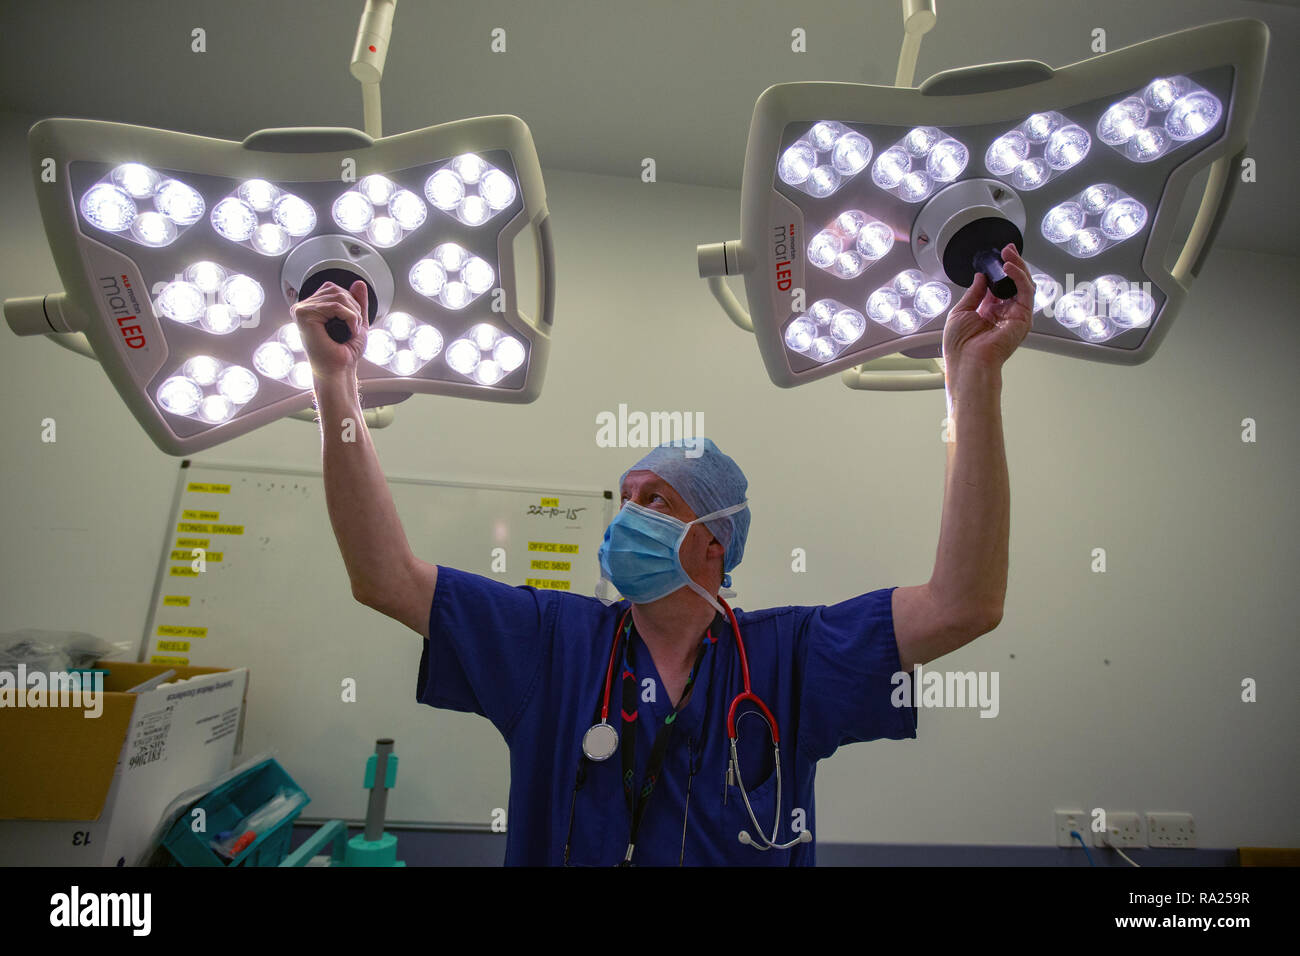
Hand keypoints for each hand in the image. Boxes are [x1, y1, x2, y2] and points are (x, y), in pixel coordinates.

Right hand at [291, 280, 368, 379]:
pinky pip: (335, 306)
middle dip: (353, 308)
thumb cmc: (345, 352)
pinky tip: (349, 331)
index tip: (352, 323)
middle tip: (353, 328)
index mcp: (312, 307)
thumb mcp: (356, 322)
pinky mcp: (303, 315)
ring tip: (350, 331)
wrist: (339, 370)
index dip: (351, 303)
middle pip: (336, 290)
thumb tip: (358, 283)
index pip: (334, 289)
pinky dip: (349, 317)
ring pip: (338, 297)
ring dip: (353, 314)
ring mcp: (301, 310)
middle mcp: (303, 307)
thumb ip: (358, 302)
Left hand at [941, 244, 1033, 386]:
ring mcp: (1015, 315)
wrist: (967, 362)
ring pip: (1023, 285)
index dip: (998, 270)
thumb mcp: (961, 311)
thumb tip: (980, 277)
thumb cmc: (960, 346)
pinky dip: (1019, 277)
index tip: (995, 257)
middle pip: (1014, 283)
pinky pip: (1026, 292)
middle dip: (1012, 264)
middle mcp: (1004, 313)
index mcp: (989, 312)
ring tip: (1008, 254)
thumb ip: (974, 293)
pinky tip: (1009, 267)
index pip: (999, 286)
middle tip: (1007, 249)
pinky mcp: (1023, 317)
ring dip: (1018, 267)